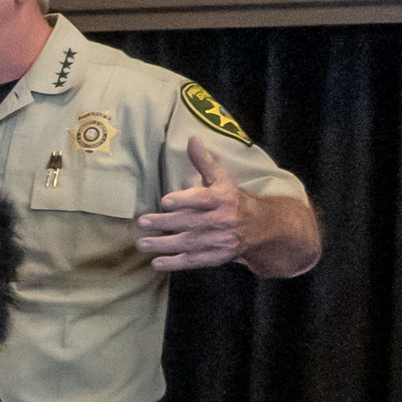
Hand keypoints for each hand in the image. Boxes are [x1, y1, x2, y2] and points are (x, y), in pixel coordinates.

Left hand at [137, 136, 251, 270]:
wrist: (259, 226)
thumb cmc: (232, 199)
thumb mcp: (221, 178)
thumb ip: (204, 161)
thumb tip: (192, 138)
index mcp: (223, 199)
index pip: (203, 200)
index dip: (184, 201)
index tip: (165, 201)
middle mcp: (222, 220)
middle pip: (191, 222)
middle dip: (165, 223)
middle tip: (143, 222)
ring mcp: (219, 240)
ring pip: (189, 243)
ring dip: (163, 245)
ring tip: (142, 243)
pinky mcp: (216, 256)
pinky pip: (194, 261)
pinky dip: (175, 263)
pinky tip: (157, 262)